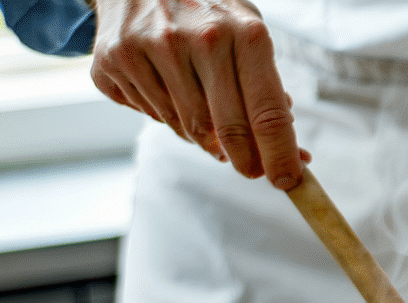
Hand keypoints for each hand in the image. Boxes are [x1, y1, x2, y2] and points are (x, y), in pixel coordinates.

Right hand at [90, 0, 309, 188]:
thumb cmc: (205, 11)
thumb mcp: (245, 31)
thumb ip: (266, 86)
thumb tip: (293, 148)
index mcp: (244, 32)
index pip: (268, 112)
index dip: (279, 155)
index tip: (287, 181)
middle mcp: (199, 38)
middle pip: (227, 130)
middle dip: (244, 159)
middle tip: (251, 169)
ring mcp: (152, 47)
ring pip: (186, 128)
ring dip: (202, 136)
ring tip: (204, 110)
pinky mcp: (114, 58)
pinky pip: (150, 114)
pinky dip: (165, 114)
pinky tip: (165, 85)